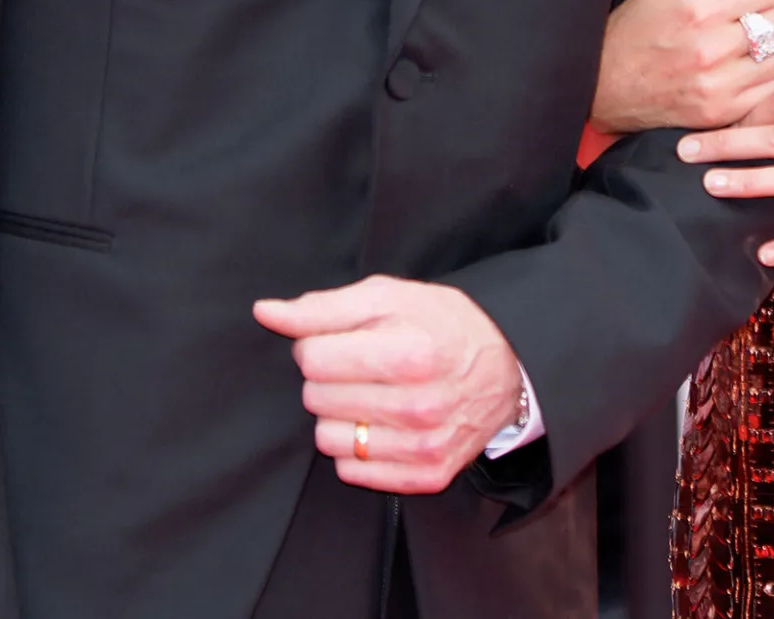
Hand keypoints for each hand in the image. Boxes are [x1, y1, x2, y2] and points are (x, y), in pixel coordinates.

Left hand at [255, 275, 523, 493]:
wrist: (508, 366)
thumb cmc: (443, 324)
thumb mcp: (390, 297)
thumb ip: (323, 306)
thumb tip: (265, 312)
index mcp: (409, 353)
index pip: (312, 357)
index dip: (316, 342)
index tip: (340, 338)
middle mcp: (419, 406)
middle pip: (316, 398)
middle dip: (327, 376)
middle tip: (358, 363)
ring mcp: (424, 447)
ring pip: (327, 439)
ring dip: (338, 414)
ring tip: (368, 393)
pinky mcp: (428, 476)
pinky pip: (353, 470)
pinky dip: (357, 447)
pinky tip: (381, 421)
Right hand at [591, 0, 773, 134]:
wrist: (605, 86)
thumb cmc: (637, 28)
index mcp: (698, 9)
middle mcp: (711, 49)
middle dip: (772, 9)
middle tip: (752, 13)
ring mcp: (718, 85)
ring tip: (753, 39)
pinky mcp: (723, 112)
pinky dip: (769, 72)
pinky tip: (747, 65)